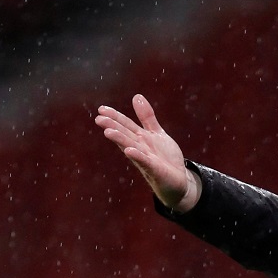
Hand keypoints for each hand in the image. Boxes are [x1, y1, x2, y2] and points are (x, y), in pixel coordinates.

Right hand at [95, 94, 200, 211]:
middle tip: (99, 119)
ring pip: (131, 147)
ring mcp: (146, 160)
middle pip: (125, 135)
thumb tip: (137, 96)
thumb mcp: (157, 133)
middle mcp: (140, 148)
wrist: (179, 180)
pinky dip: (137, 156)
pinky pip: (145, 162)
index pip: (126, 126)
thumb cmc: (165, 158)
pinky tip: (129, 150)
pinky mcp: (155, 170)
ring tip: (108, 132)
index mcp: (140, 139)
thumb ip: (147, 117)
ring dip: (120, 140)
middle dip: (113, 127)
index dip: (115, 117)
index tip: (101, 109)